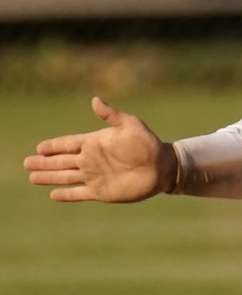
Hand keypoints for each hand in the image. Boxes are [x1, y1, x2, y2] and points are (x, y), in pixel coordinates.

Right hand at [24, 96, 176, 202]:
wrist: (163, 167)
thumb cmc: (148, 143)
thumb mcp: (130, 125)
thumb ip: (110, 115)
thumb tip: (94, 100)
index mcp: (95, 143)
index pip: (67, 144)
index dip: (52, 146)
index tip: (38, 147)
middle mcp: (91, 160)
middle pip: (61, 161)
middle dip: (43, 162)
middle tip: (26, 163)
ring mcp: (95, 176)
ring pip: (65, 177)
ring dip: (49, 177)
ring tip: (32, 177)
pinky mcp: (101, 192)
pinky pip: (79, 193)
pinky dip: (66, 195)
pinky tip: (53, 195)